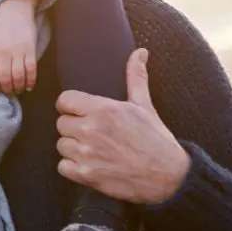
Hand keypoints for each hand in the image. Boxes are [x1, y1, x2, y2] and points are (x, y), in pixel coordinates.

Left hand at [0, 0, 38, 96]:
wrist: (15, 11)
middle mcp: (3, 53)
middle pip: (5, 78)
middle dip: (6, 89)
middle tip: (7, 93)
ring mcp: (18, 51)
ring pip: (19, 76)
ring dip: (18, 87)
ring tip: (18, 90)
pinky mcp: (30, 50)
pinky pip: (31, 70)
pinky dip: (31, 80)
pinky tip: (29, 86)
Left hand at [55, 48, 191, 204]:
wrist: (170, 178)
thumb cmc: (157, 140)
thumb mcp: (145, 106)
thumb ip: (135, 77)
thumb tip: (140, 52)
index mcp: (103, 110)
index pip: (64, 100)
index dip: (70, 106)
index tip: (80, 113)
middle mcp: (91, 130)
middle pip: (61, 123)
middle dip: (74, 128)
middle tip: (91, 133)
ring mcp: (87, 154)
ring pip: (61, 145)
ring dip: (73, 148)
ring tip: (92, 149)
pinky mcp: (86, 175)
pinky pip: (63, 167)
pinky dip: (72, 168)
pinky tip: (89, 165)